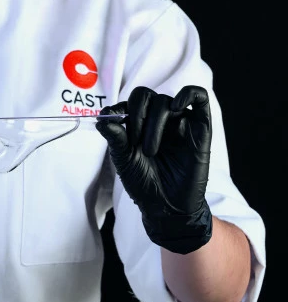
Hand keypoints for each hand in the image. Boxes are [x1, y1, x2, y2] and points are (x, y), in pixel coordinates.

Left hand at [95, 85, 212, 253]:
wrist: (166, 206)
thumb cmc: (144, 183)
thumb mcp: (124, 160)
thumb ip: (115, 138)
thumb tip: (102, 117)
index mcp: (139, 125)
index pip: (129, 103)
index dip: (119, 109)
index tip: (110, 122)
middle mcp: (158, 120)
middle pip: (146, 96)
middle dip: (136, 115)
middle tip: (133, 141)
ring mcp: (179, 122)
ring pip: (165, 102)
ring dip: (154, 124)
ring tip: (149, 151)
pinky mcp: (199, 127)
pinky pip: (199, 98)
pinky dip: (187, 94)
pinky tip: (176, 106)